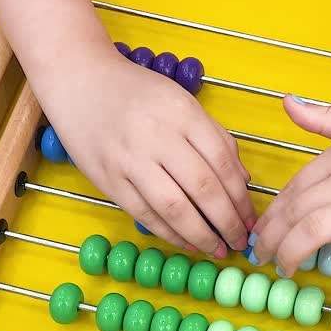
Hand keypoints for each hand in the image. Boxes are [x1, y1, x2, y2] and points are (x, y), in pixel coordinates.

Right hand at [41, 47, 254, 256]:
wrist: (79, 81)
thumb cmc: (137, 92)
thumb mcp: (182, 102)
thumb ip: (215, 138)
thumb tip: (243, 180)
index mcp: (183, 113)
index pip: (222, 163)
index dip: (241, 198)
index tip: (251, 219)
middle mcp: (157, 136)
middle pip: (203, 189)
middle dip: (227, 223)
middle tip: (240, 241)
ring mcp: (130, 159)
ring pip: (175, 208)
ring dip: (201, 236)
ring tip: (217, 250)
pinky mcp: (108, 179)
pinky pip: (145, 214)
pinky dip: (169, 234)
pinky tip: (187, 243)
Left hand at [252, 96, 330, 275]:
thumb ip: (326, 118)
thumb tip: (288, 104)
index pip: (294, 189)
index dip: (272, 214)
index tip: (262, 233)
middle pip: (299, 211)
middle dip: (273, 239)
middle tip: (264, 257)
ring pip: (321, 228)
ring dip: (295, 251)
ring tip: (286, 268)